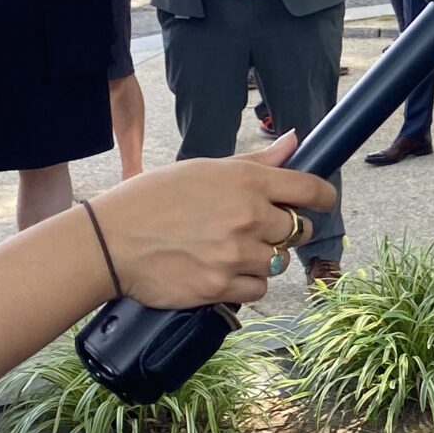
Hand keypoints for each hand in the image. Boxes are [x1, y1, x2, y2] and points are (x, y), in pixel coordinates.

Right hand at [88, 133, 336, 308]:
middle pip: (298, 230)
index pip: (310, 189)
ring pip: (277, 262)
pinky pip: (258, 289)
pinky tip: (223, 272)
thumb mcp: (205, 169)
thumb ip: (256, 162)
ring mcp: (236, 255)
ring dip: (262, 259)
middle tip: (256, 229)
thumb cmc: (153, 198)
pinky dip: (247, 284)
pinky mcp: (220, 288)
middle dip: (284, 230)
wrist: (110, 241)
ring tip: (229, 250)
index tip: (322, 202)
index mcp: (247, 182)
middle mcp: (248, 218)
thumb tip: (294, 142)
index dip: (323, 197)